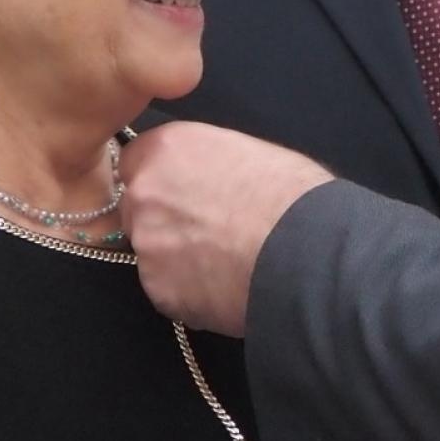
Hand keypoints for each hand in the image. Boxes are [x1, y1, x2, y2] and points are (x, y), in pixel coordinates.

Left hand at [118, 121, 332, 336]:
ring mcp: (147, 246)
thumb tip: (208, 176)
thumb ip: (207, 163)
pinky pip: (168, 290)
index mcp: (164, 149)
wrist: (304, 250)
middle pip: (138, 208)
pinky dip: (190, 290)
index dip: (161, 178)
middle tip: (207, 229)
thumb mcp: (245, 151)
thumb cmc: (289, 192)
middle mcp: (143, 194)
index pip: (134, 161)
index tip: (183, 190)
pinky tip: (225, 285)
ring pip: (154, 252)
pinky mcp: (159, 291)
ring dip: (177, 257)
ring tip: (224, 262)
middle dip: (164, 218)